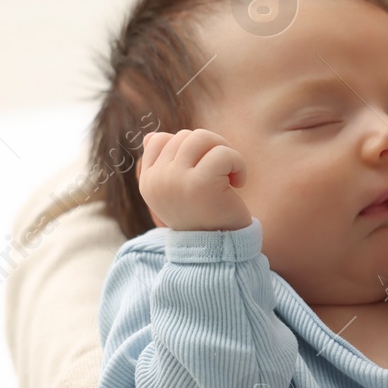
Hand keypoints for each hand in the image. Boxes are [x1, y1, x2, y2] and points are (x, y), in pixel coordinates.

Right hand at [137, 129, 251, 231]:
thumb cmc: (202, 219)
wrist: (217, 252)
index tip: (203, 171)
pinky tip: (239, 183)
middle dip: (210, 148)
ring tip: (230, 175)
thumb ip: (164, 164)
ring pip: (202, 138)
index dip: (188, 149)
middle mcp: (157, 180)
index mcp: (148, 182)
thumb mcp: (177, 192)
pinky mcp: (200, 183)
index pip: (159, 140)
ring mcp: (175, 180)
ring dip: (224, 152)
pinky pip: (223, 153)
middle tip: (223, 173)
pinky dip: (238, 163)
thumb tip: (151, 135)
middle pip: (185, 136)